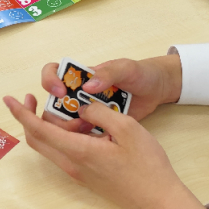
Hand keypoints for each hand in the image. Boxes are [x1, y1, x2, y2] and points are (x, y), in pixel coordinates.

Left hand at [5, 94, 206, 208]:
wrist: (158, 201)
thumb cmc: (147, 166)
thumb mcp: (127, 128)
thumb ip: (99, 113)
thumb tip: (82, 107)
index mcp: (78, 151)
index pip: (39, 130)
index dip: (21, 113)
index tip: (9, 100)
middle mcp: (72, 164)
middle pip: (38, 140)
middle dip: (28, 118)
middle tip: (33, 99)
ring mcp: (78, 173)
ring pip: (50, 147)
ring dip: (48, 127)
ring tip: (65, 108)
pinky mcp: (86, 176)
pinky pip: (64, 153)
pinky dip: (62, 136)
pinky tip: (81, 125)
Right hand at [39, 54, 182, 132]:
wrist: (159, 90)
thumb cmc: (141, 73)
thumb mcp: (126, 68)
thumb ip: (108, 73)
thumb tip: (88, 86)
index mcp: (82, 76)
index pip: (53, 73)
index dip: (50, 82)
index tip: (61, 92)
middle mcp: (80, 94)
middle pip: (54, 105)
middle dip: (58, 115)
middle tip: (77, 120)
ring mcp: (88, 112)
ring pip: (65, 123)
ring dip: (70, 129)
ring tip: (90, 130)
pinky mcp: (99, 126)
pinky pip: (84, 135)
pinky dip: (86, 139)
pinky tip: (99, 140)